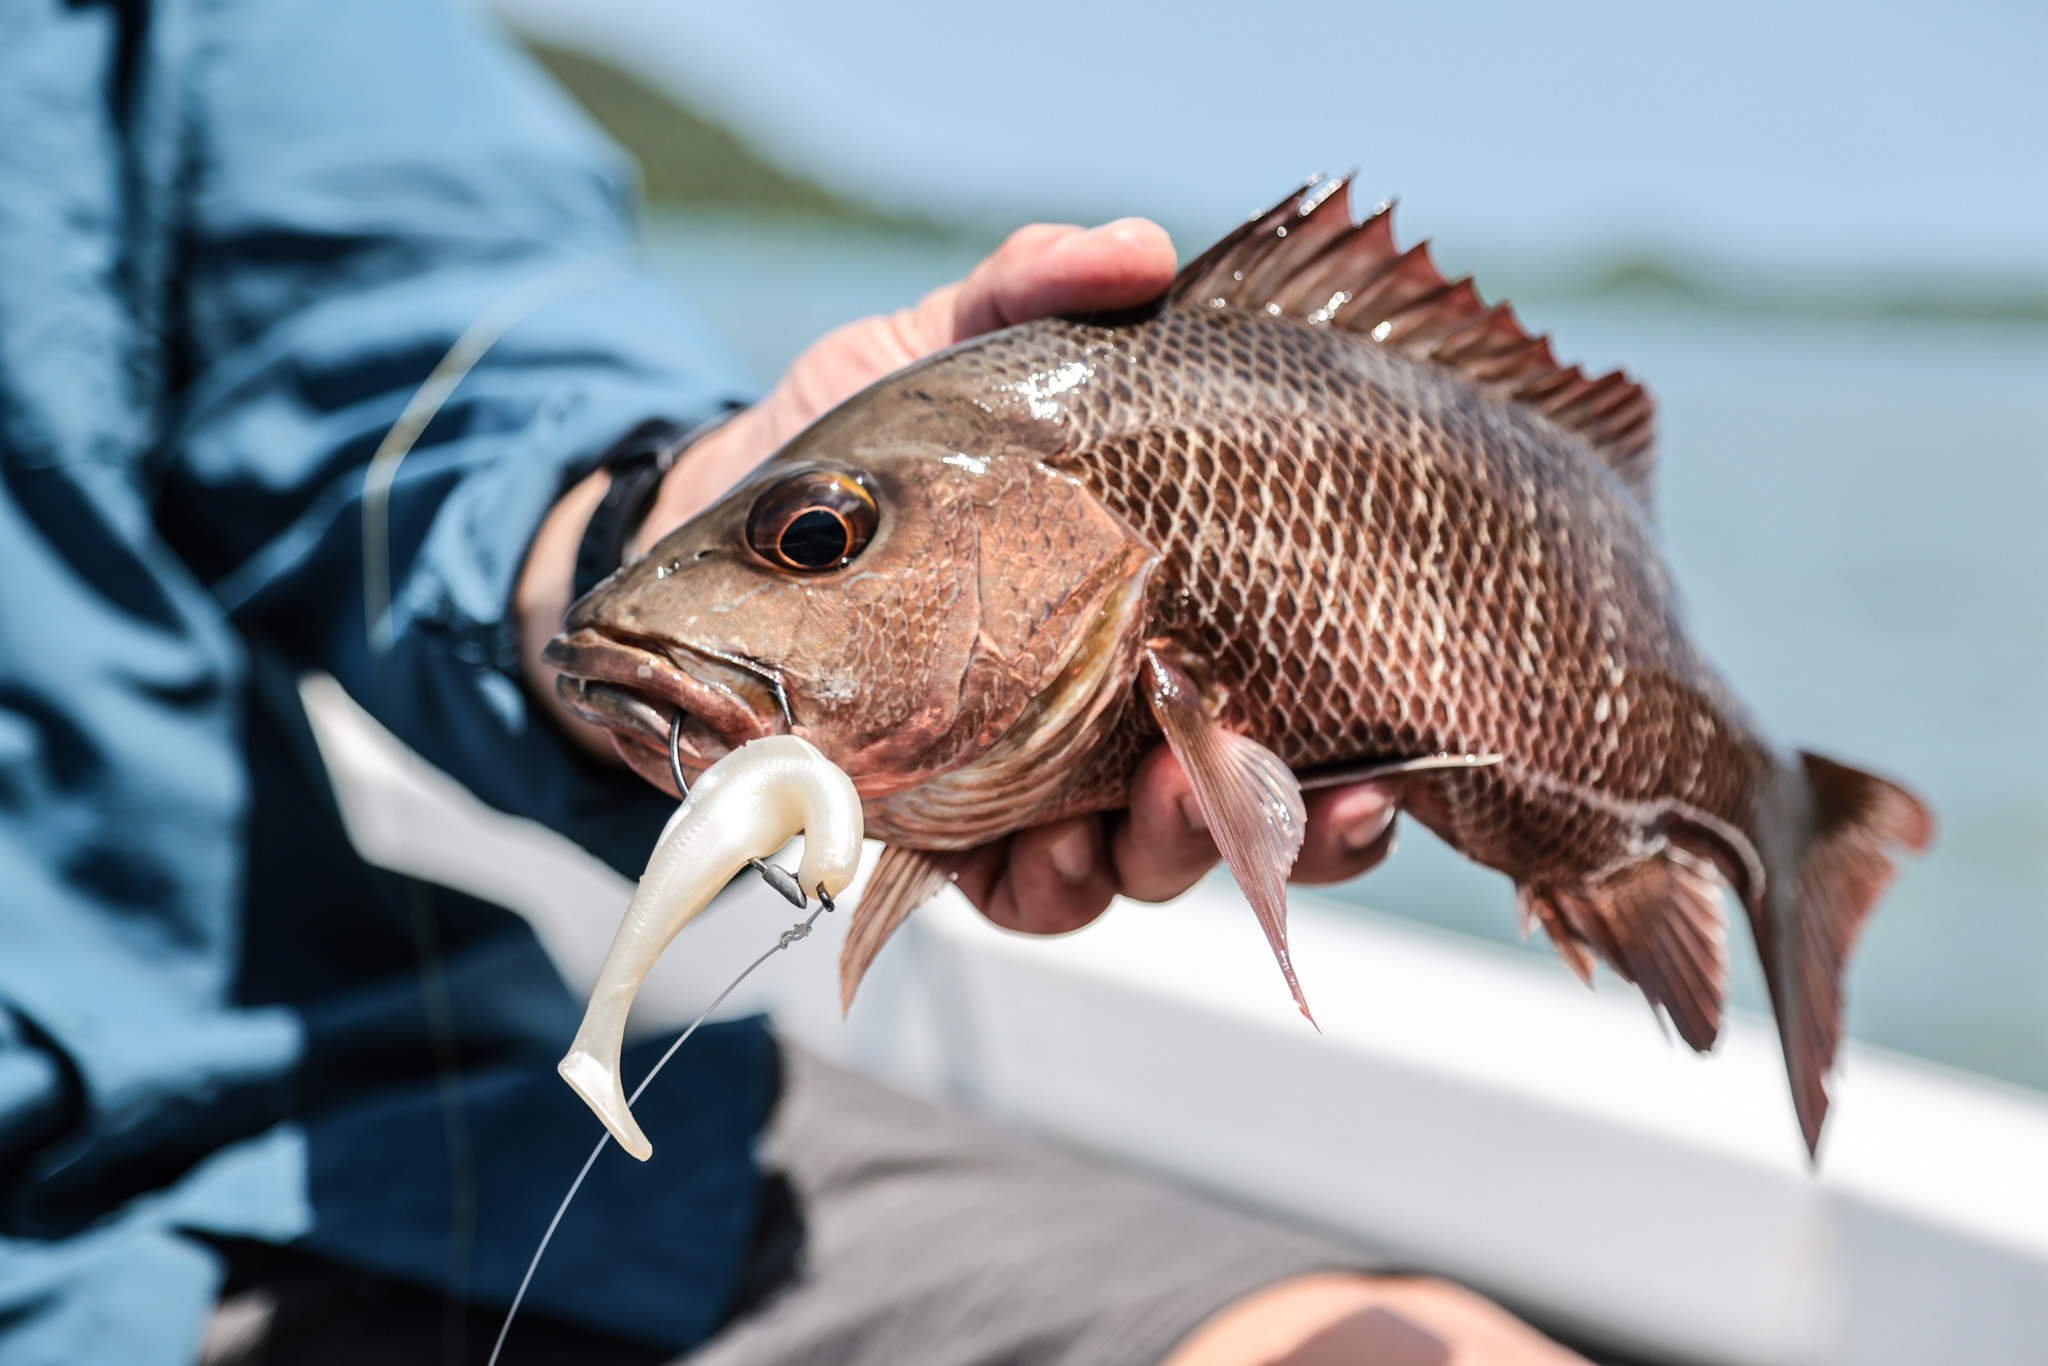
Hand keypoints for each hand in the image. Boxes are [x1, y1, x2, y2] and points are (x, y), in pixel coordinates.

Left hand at [518, 220, 1400, 931]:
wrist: (705, 522)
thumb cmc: (855, 440)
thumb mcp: (949, 344)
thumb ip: (1037, 284)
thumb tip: (1143, 251)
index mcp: (1155, 626)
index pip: (1294, 717)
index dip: (1355, 768)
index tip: (1385, 766)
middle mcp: (1113, 726)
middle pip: (1233, 816)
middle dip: (1265, 824)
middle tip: (1258, 784)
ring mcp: (1023, 791)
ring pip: (1127, 872)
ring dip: (1151, 859)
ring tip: (1142, 812)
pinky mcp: (927, 835)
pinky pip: (1002, 896)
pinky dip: (1031, 884)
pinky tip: (1032, 849)